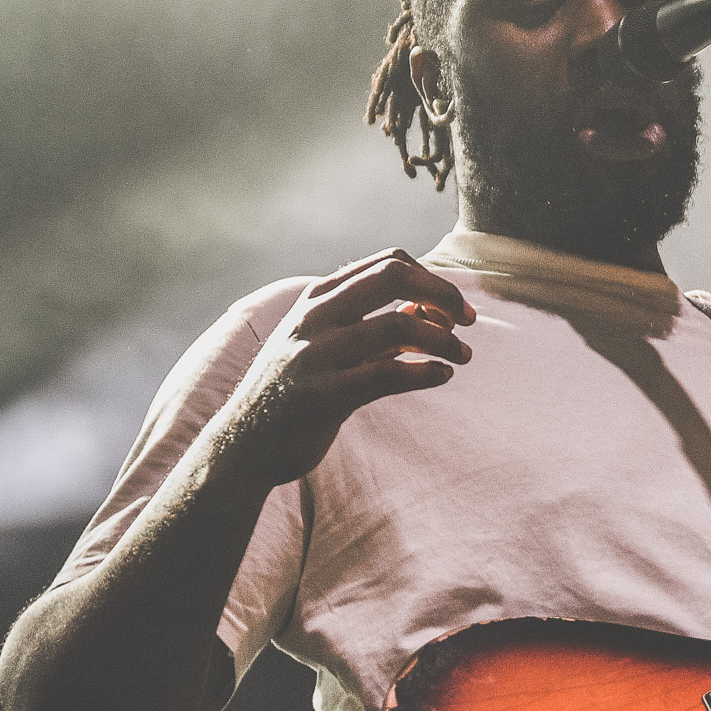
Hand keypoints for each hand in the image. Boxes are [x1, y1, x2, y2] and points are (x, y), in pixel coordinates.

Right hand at [207, 249, 473, 488]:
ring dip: (442, 339)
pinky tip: (441, 375)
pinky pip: (388, 373)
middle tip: (467, 321)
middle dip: (441, 293)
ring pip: (398, 324)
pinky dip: (425, 371)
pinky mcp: (323, 396)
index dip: (430, 279)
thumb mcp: (324, 348)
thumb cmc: (292, 395)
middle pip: (392, 275)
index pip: (386, 263)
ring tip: (462, 356)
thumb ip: (370, 328)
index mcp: (316, 300)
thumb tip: (427, 312)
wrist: (243, 448)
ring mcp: (316, 355)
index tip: (453, 308)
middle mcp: (314, 318)